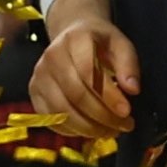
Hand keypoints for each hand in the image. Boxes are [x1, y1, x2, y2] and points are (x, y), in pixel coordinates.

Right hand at [30, 2, 139, 138]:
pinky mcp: (34, 92)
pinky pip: (52, 119)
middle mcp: (52, 56)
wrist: (72, 35)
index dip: (108, 96)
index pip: (89, 72)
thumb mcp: (120, 44)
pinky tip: (92, 130)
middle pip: (75, 95)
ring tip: (110, 131)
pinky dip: (73, 131)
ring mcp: (39, 75)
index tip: (127, 112)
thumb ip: (128, 64)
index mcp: (75, 40)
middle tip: (124, 126)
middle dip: (102, 116)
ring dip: (89, 128)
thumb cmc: (99, 43)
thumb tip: (133, 90)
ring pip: (62, 111)